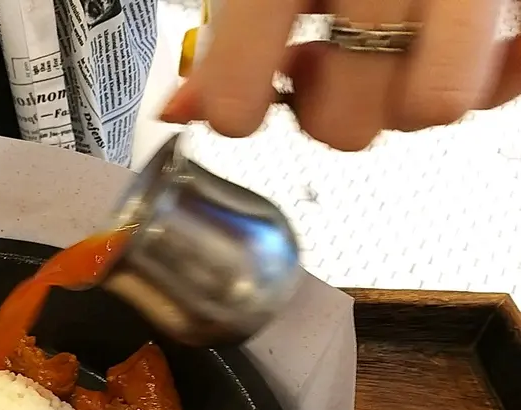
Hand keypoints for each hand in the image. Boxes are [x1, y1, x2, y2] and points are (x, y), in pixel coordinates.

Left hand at [161, 1, 520, 150]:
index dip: (236, 109)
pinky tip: (451, 33)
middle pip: (349, 124)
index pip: (240, 96)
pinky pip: (513, 70)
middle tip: (326, 61)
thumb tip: (183, 109)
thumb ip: (224, 24)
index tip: (243, 95)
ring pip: (438, 107)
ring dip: (405, 95)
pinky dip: (490, 69)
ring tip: (393, 45)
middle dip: (331, 109)